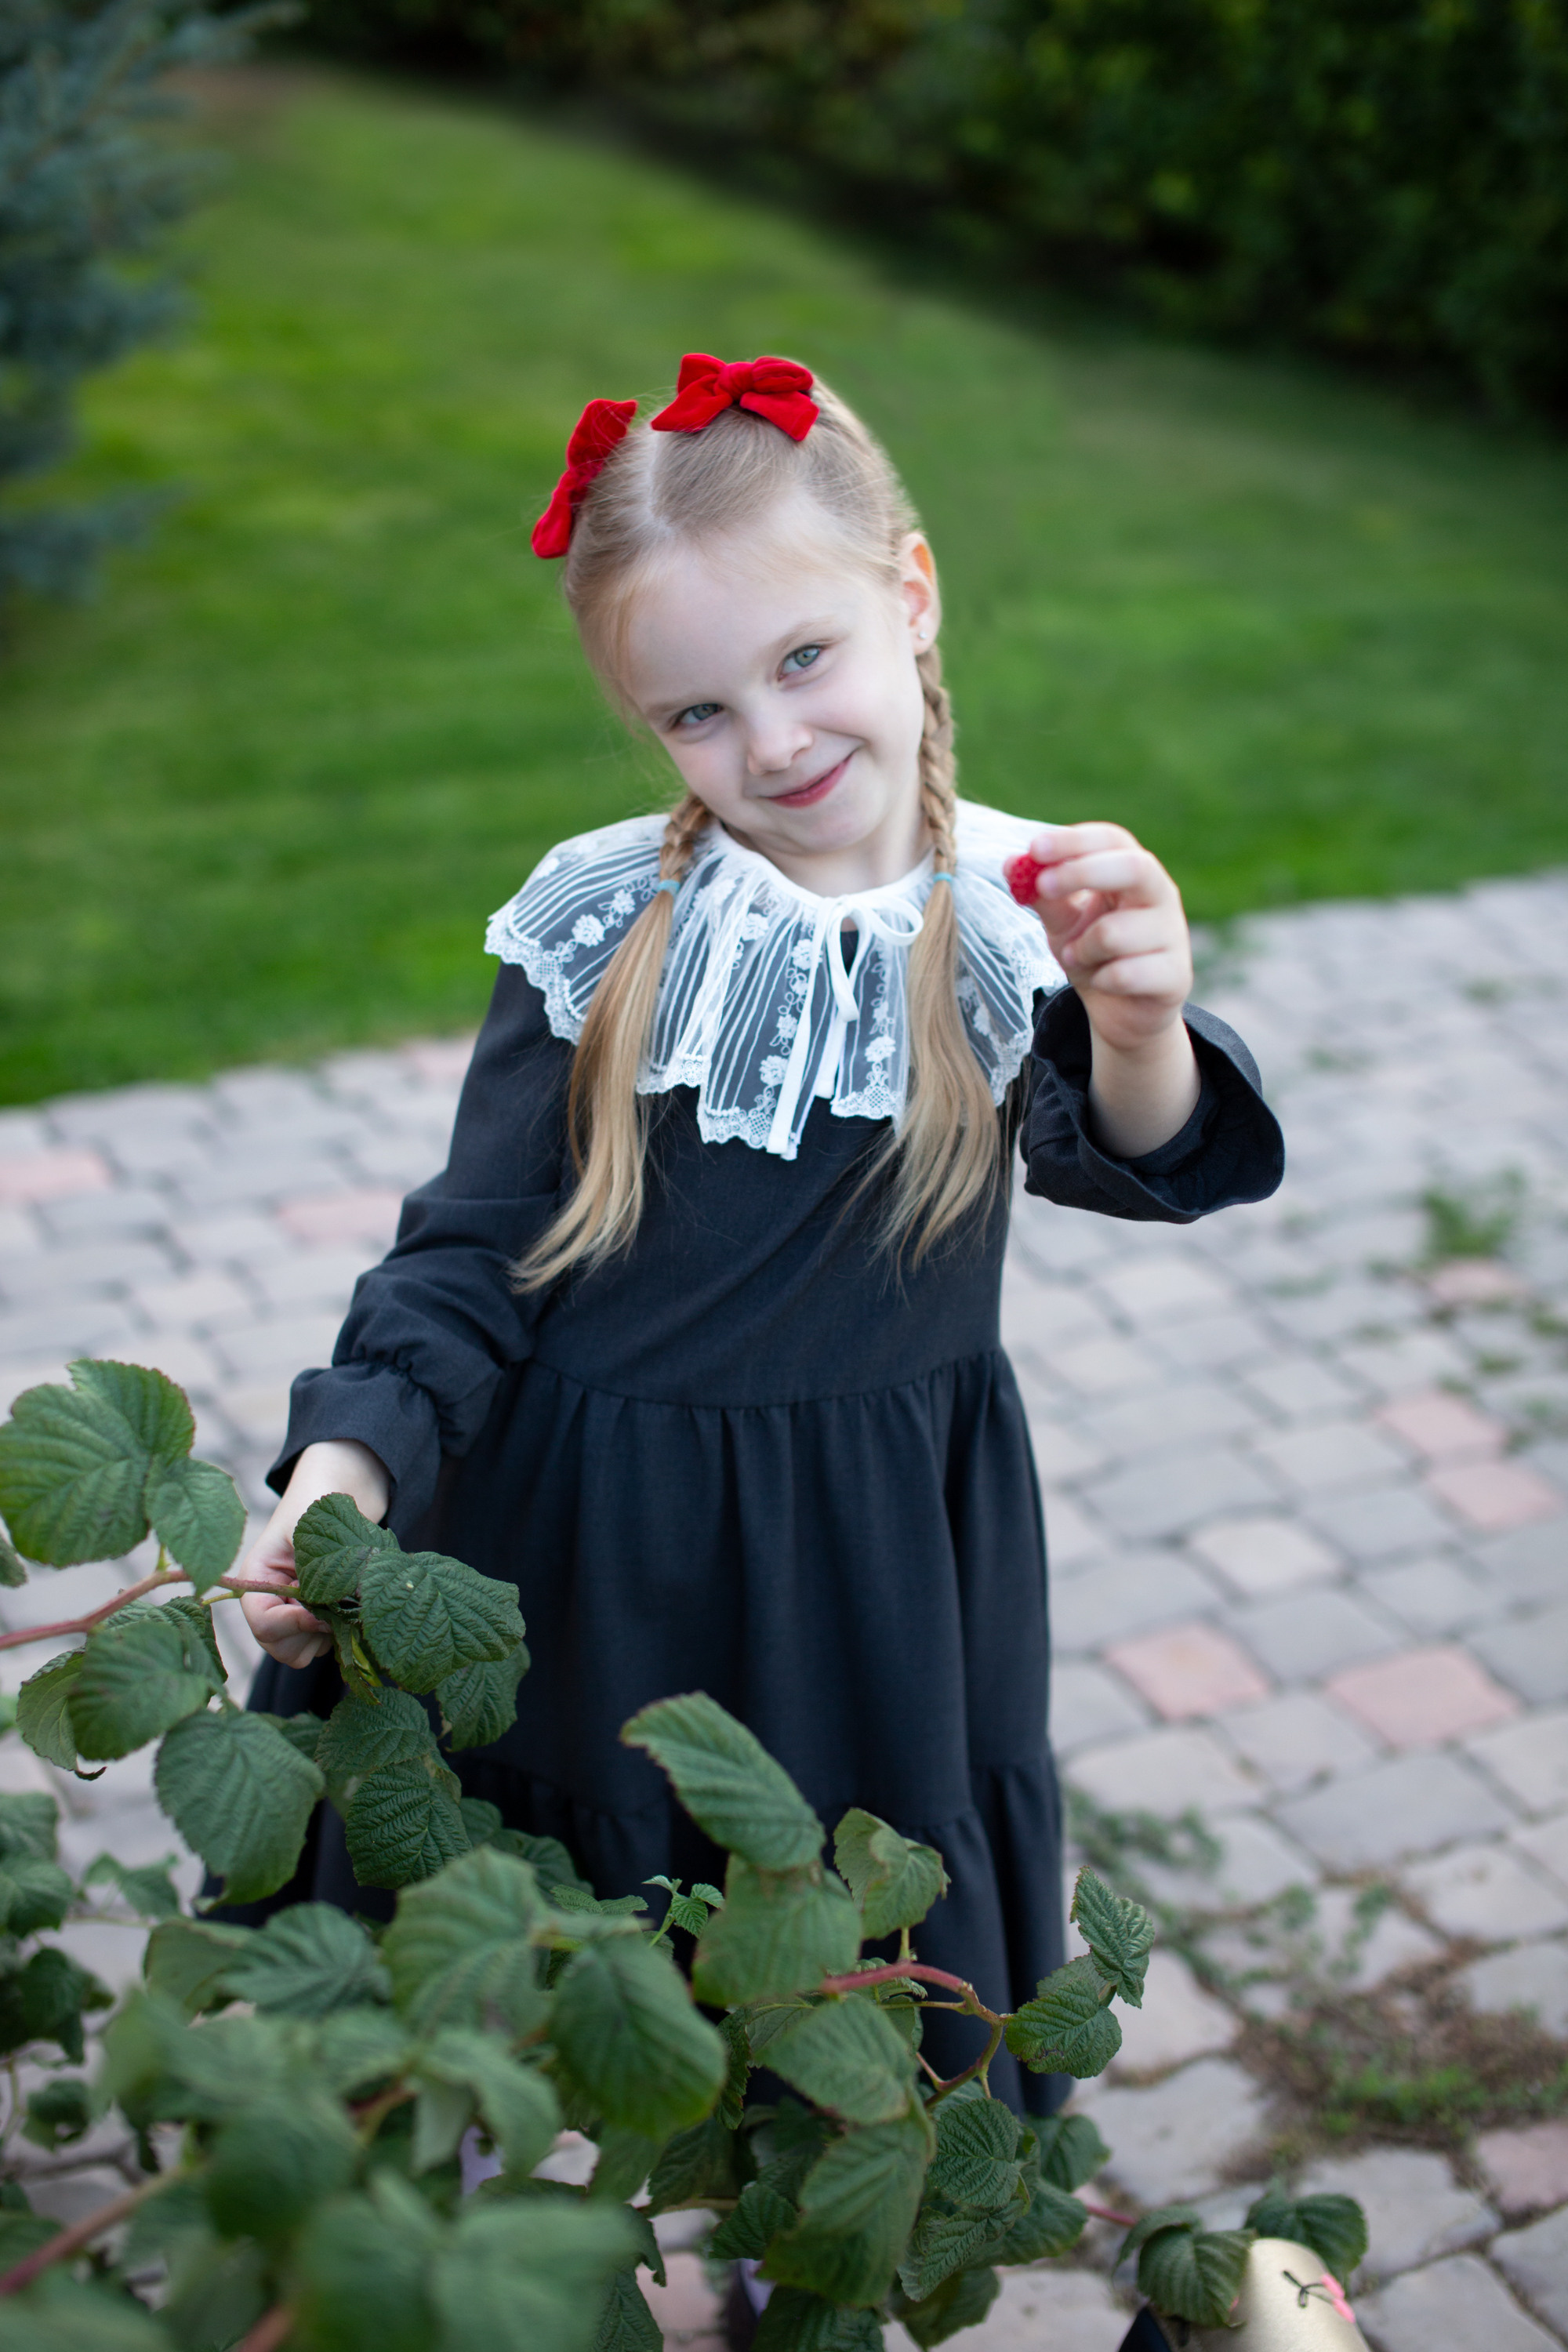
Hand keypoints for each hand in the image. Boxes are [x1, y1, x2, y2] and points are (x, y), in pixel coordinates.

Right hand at [239, 1440, 389, 1669]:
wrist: (341, 1490)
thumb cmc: (319, 1501)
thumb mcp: (311, 1528)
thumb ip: (315, 1570)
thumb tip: (334, 1613)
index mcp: (257, 1577)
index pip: (261, 1622)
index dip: (290, 1624)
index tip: (320, 1613)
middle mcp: (271, 1601)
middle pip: (280, 1646)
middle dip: (310, 1632)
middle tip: (336, 1606)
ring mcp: (294, 1613)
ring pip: (303, 1650)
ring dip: (329, 1633)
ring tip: (346, 1598)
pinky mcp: (318, 1618)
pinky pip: (324, 1646)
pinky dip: (340, 1633)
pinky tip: (351, 1606)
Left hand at [1015, 822, 1192, 1050]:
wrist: (1120, 1010)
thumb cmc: (1093, 953)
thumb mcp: (1063, 922)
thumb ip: (1043, 896)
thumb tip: (1011, 863)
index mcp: (1134, 872)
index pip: (1113, 839)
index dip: (1075, 841)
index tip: (1034, 849)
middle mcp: (1161, 895)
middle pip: (1134, 867)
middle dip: (1084, 872)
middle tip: (1042, 886)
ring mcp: (1173, 935)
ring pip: (1114, 933)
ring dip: (1081, 948)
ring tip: (1079, 957)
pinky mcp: (1176, 976)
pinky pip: (1124, 975)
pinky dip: (1100, 980)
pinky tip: (1104, 983)